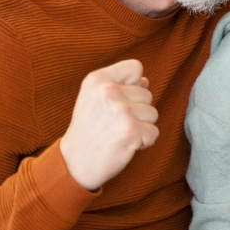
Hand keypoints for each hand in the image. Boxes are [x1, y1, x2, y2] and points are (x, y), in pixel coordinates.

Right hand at [59, 60, 158, 190]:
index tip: (119, 100)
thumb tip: (145, 81)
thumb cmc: (88, 130)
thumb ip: (120, 85)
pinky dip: (144, 142)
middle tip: (115, 123)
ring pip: (153, 113)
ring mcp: (121, 111)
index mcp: (97, 79)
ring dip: (141, 126)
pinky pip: (154, 132)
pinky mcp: (132, 130)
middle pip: (147, 94)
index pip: (135, 67)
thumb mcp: (94, 99)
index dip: (133, 84)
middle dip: (137, 110)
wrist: (74, 163)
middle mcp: (108, 91)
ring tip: (119, 133)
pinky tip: (125, 144)